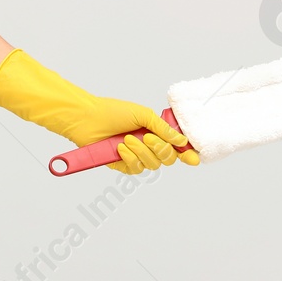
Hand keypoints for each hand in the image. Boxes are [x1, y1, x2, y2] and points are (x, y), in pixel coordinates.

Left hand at [58, 93, 200, 174]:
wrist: (87, 118)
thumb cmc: (112, 111)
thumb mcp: (142, 115)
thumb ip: (163, 128)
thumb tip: (182, 141)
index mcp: (154, 132)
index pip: (176, 147)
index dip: (187, 154)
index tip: (193, 158)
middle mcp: (147, 145)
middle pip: (168, 158)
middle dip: (160, 149)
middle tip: (146, 137)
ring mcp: (135, 156)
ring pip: (153, 165)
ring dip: (141, 152)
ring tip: (127, 139)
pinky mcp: (122, 165)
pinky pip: (136, 169)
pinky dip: (130, 158)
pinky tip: (120, 148)